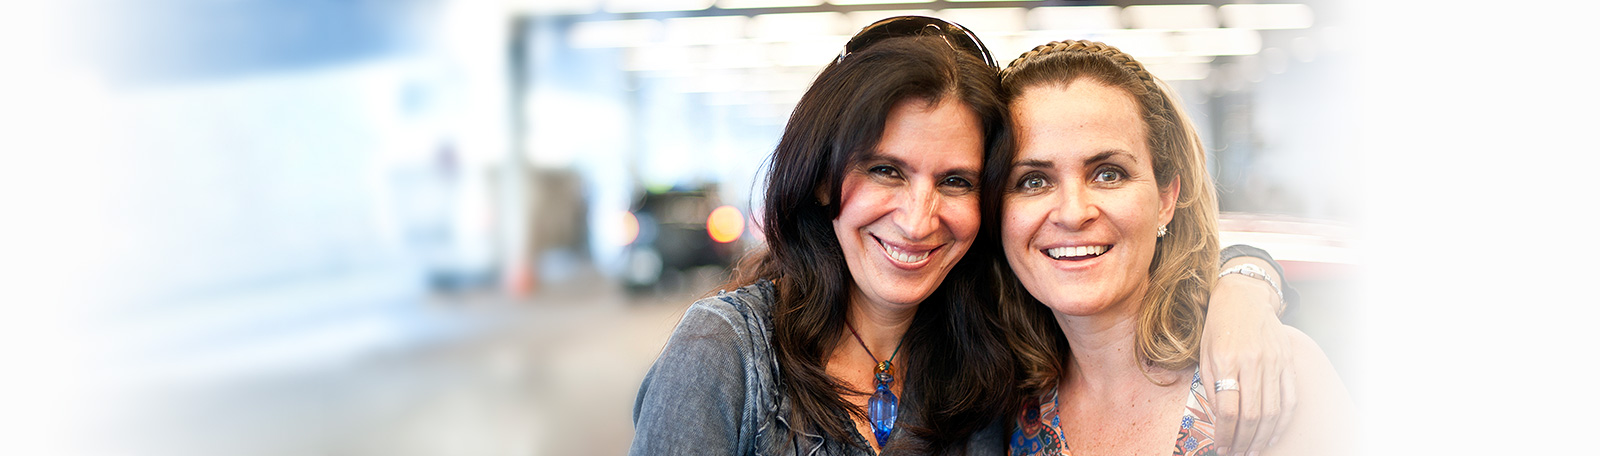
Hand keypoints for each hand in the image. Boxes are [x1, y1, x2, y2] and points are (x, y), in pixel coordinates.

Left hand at [1201, 258, 1295, 455]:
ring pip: (1272, 411)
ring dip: (1262, 437)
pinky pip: (1289, 399)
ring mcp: (1273, 362)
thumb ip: (1211, 387)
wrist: (1244, 298)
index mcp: (1226, 361)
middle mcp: (1252, 362)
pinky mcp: (1287, 361)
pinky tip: (1272, 435)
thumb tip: (1218, 420)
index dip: (1224, 433)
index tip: (1221, 447)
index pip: (1227, 408)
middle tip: (1236, 454)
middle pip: (1252, 414)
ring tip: (1252, 450)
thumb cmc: (1218, 328)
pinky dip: (1282, 422)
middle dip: (1243, 441)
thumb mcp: (1204, 354)